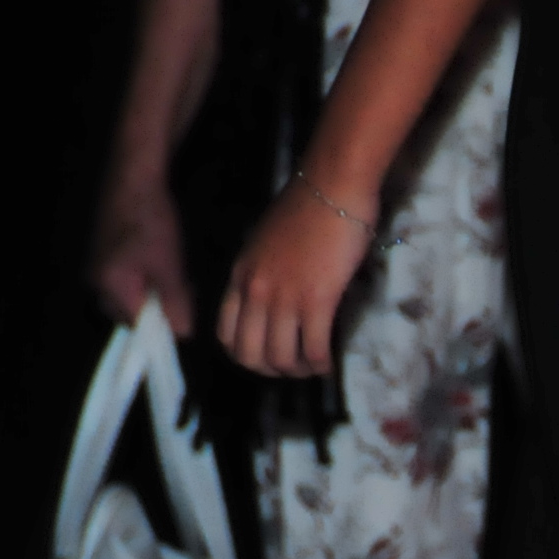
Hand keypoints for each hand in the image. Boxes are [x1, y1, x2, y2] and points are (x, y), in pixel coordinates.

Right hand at [91, 178, 196, 334]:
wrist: (133, 173)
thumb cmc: (151, 220)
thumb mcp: (169, 267)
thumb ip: (174, 303)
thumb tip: (182, 334)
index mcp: (109, 286)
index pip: (136, 325)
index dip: (161, 321)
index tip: (182, 306)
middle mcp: (95, 280)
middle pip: (129, 311)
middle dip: (155, 306)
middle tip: (180, 287)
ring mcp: (95, 264)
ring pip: (128, 293)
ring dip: (151, 289)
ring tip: (172, 269)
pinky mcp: (101, 250)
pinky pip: (123, 276)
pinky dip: (143, 274)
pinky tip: (158, 256)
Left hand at [218, 182, 373, 376]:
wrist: (332, 187)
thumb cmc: (306, 208)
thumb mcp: (266, 243)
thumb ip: (263, 273)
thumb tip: (276, 301)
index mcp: (241, 275)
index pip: (226, 334)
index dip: (245, 356)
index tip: (267, 356)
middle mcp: (256, 290)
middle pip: (250, 354)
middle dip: (271, 371)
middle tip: (292, 368)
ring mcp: (284, 296)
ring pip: (281, 358)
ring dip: (299, 370)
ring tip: (314, 365)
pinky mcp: (316, 300)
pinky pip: (314, 349)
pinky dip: (322, 364)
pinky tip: (329, 362)